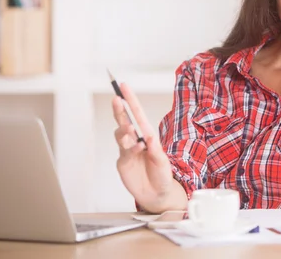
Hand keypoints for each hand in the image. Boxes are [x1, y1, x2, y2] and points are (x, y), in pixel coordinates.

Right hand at [112, 83, 172, 210]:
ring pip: (121, 135)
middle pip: (124, 121)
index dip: (130, 99)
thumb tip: (149, 137)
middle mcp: (136, 140)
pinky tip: (138, 147)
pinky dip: (130, 148)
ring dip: (125, 130)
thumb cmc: (162, 175)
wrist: (157, 195)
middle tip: (117, 99)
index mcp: (147, 135)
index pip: (137, 114)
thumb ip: (156, 150)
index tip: (123, 86)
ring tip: (131, 130)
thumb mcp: (163, 162)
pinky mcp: (123, 162)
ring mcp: (128, 151)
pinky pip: (124, 151)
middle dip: (120, 109)